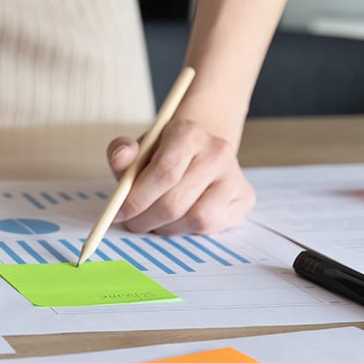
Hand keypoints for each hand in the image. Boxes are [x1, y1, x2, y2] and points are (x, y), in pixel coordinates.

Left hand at [107, 118, 254, 235]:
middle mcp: (218, 151)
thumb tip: (121, 156)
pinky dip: (187, 230)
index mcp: (189, 132)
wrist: (197, 153)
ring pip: (195, 218)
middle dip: (146, 219)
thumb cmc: (162, 156)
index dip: (137, 199)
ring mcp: (234, 176)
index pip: (164, 172)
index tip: (119, 213)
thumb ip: (122, 152)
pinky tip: (177, 220)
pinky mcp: (244, 198)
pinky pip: (211, 227)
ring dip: (166, 228)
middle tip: (133, 222)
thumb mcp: (138, 151)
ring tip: (155, 220)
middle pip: (175, 202)